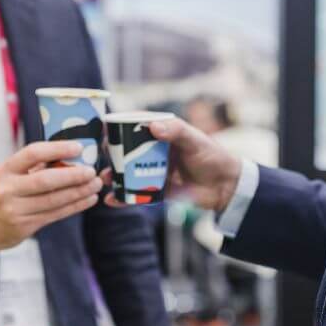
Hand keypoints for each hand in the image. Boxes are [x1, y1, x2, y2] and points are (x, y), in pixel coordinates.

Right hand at [0, 141, 100, 262]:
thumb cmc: (0, 193)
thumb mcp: (9, 175)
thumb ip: (34, 167)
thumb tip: (69, 155)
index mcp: (5, 170)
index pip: (33, 154)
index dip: (57, 149)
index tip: (78, 147)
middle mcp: (8, 190)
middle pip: (46, 181)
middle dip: (73, 175)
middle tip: (92, 171)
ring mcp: (16, 211)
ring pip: (54, 200)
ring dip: (79, 192)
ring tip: (95, 184)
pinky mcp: (24, 227)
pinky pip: (55, 215)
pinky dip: (75, 206)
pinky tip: (88, 199)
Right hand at [101, 117, 240, 211]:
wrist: (226, 187)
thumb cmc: (212, 156)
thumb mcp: (194, 140)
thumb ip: (175, 131)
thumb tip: (153, 126)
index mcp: (161, 136)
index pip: (134, 129)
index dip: (117, 130)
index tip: (102, 132)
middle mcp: (154, 153)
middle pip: (126, 153)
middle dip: (110, 156)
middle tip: (99, 158)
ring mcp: (153, 173)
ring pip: (127, 174)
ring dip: (113, 176)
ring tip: (104, 179)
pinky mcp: (156, 192)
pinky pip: (136, 195)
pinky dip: (123, 198)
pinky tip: (111, 200)